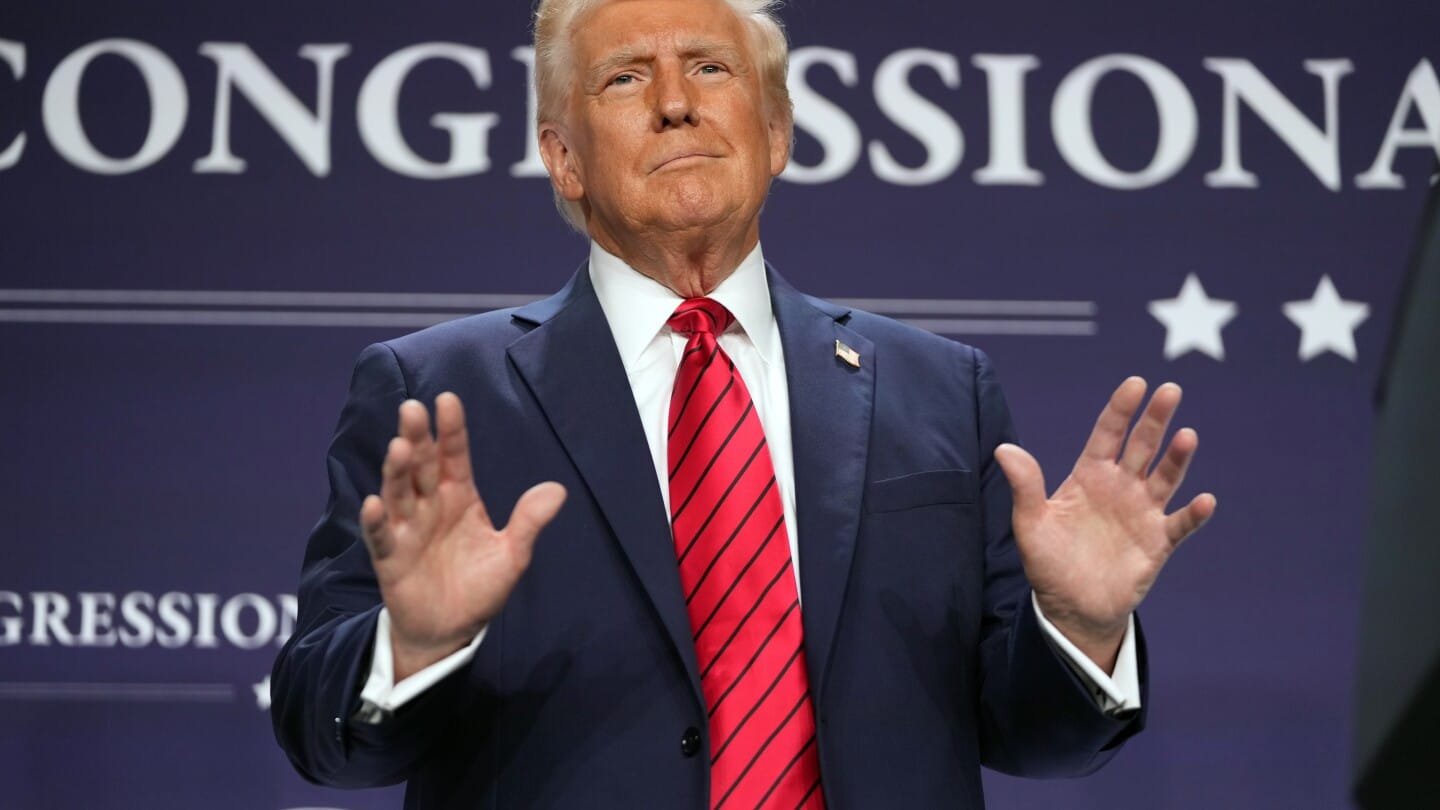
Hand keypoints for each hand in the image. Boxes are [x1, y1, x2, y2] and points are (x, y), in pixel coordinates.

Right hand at [360, 392, 566, 680]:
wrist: (452, 630)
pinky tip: (374, 503)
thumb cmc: (479, 587)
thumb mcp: (513, 555)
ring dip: (396, 471)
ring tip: (399, 448)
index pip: (454, 457)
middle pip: (422, 466)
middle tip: (412, 410)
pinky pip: (380, 537)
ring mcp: (407, 529)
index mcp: (459, 497)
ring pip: (399, 493)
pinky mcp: (390, 558)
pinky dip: (374, 521)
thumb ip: (529, 522)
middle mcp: (430, 506)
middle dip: (418, 438)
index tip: (447, 400)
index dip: (452, 430)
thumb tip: (557, 489)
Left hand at [993, 377, 1215, 671]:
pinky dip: (1193, 514)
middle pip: (1142, 446)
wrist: (1071, 607)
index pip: (1108, 434)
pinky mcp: (1157, 542)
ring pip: (1165, 477)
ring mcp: (1142, 512)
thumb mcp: (1030, 524)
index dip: (1121, 409)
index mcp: (1090, 476)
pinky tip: (1203, 500)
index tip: (1135, 383)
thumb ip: (1025, 486)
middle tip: (1170, 391)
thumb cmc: (1048, 561)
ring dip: (1178, 458)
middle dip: (1155, 419)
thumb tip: (1004, 449)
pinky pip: (1179, 524)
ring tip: (1187, 436)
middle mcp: (1120, 487)